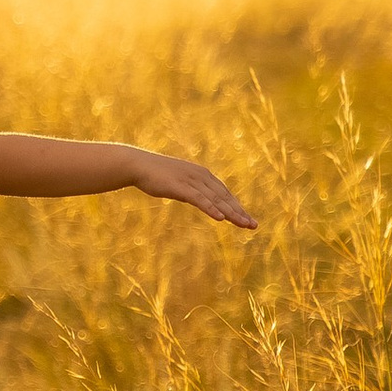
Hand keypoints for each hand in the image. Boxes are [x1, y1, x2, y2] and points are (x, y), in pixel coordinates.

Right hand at [133, 152, 257, 230]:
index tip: (246, 219)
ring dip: (231, 213)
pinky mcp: (181, 187)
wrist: (138, 165)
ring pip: (216, 200)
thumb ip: (191, 190)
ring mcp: (192, 181)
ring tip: (244, 224)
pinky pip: (200, 200)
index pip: (223, 193)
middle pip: (224, 197)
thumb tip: (198, 199)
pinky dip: (212, 209)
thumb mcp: (179, 182)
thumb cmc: (156, 175)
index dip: (236, 206)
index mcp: (202, 175)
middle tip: (253, 225)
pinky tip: (221, 218)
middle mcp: (201, 176)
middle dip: (239, 212)